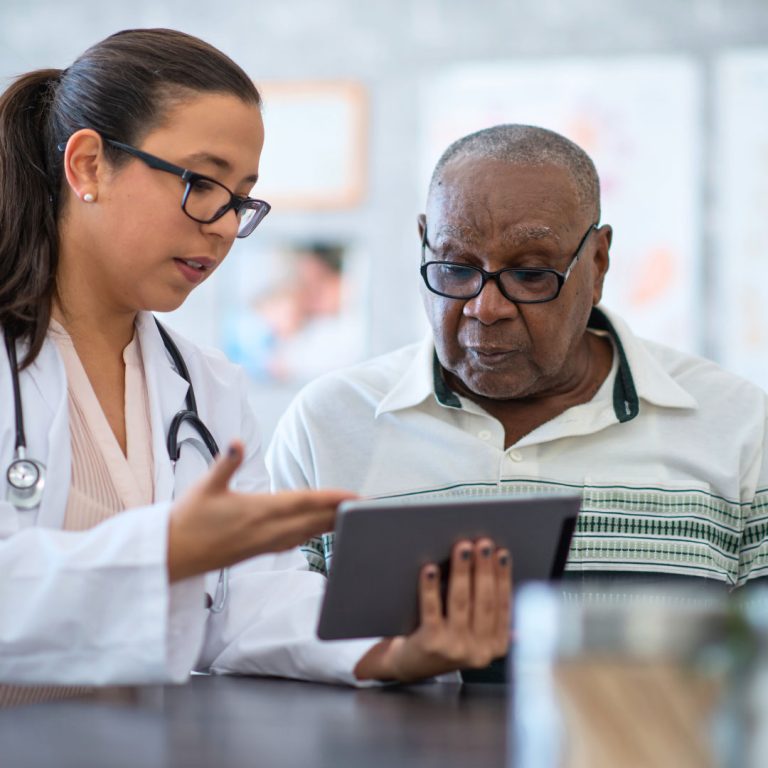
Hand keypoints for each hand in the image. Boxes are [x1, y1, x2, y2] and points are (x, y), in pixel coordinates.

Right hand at [167, 441, 353, 581]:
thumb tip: (237, 442)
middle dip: (340, 513)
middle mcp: (266, 529)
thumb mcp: (204, 486)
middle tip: (365, 508)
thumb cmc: (187, 519)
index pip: (304, 503)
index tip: (354, 497)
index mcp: (258, 510)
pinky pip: (292, 542)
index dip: (332, 499)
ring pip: (305, 533)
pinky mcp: (257, 551)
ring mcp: (263, 543)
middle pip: (312, 520)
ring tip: (350, 518)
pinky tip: (316, 533)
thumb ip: (225, 463)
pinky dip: (310, 536)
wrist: (172, 556)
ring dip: (329, 526)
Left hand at [353, 538, 511, 681]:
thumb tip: (505, 578)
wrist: (410, 665)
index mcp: (495, 646)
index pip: (503, 605)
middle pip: (484, 601)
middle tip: (483, 544)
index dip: (503, 577)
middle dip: (484, 568)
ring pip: (461, 601)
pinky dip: (430, 587)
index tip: (501, 553)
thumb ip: (490, 614)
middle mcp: (479, 651)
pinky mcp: (431, 644)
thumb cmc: (444, 640)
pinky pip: (431, 609)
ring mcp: (455, 648)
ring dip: (462, 571)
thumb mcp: (474, 634)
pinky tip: (430, 569)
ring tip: (462, 548)